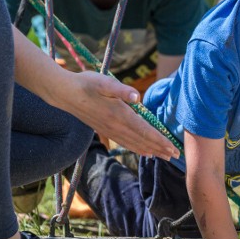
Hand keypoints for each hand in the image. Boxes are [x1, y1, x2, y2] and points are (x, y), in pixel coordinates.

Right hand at [56, 70, 178, 160]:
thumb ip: (122, 90)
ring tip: (163, 156)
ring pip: (134, 144)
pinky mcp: (105, 130)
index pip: (145, 131)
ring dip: (150, 151)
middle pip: (142, 141)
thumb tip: (137, 97)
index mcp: (120, 115)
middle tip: (175, 156)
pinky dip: (137, 148)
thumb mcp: (105, 82)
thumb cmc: (86, 83)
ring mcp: (110, 130)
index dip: (160, 140)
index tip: (173, 148)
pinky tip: (143, 151)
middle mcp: (116, 126)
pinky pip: (125, 143)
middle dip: (160, 149)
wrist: (64, 93)